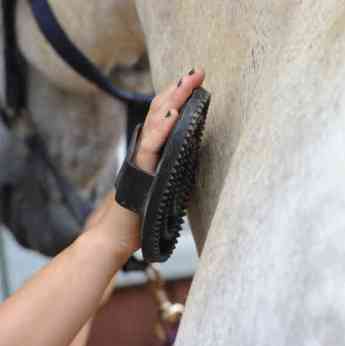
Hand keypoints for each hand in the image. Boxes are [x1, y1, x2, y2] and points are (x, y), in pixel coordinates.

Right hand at [87, 69, 205, 261]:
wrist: (110, 239)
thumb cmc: (135, 219)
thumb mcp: (158, 191)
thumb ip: (168, 175)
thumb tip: (186, 167)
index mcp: (151, 155)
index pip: (164, 120)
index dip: (178, 100)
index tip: (194, 84)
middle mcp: (144, 152)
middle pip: (161, 114)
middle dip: (179, 91)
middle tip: (197, 71)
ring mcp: (141, 160)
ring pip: (156, 123)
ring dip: (174, 100)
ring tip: (190, 80)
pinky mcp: (138, 173)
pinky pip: (151, 146)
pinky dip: (163, 128)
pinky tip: (175, 112)